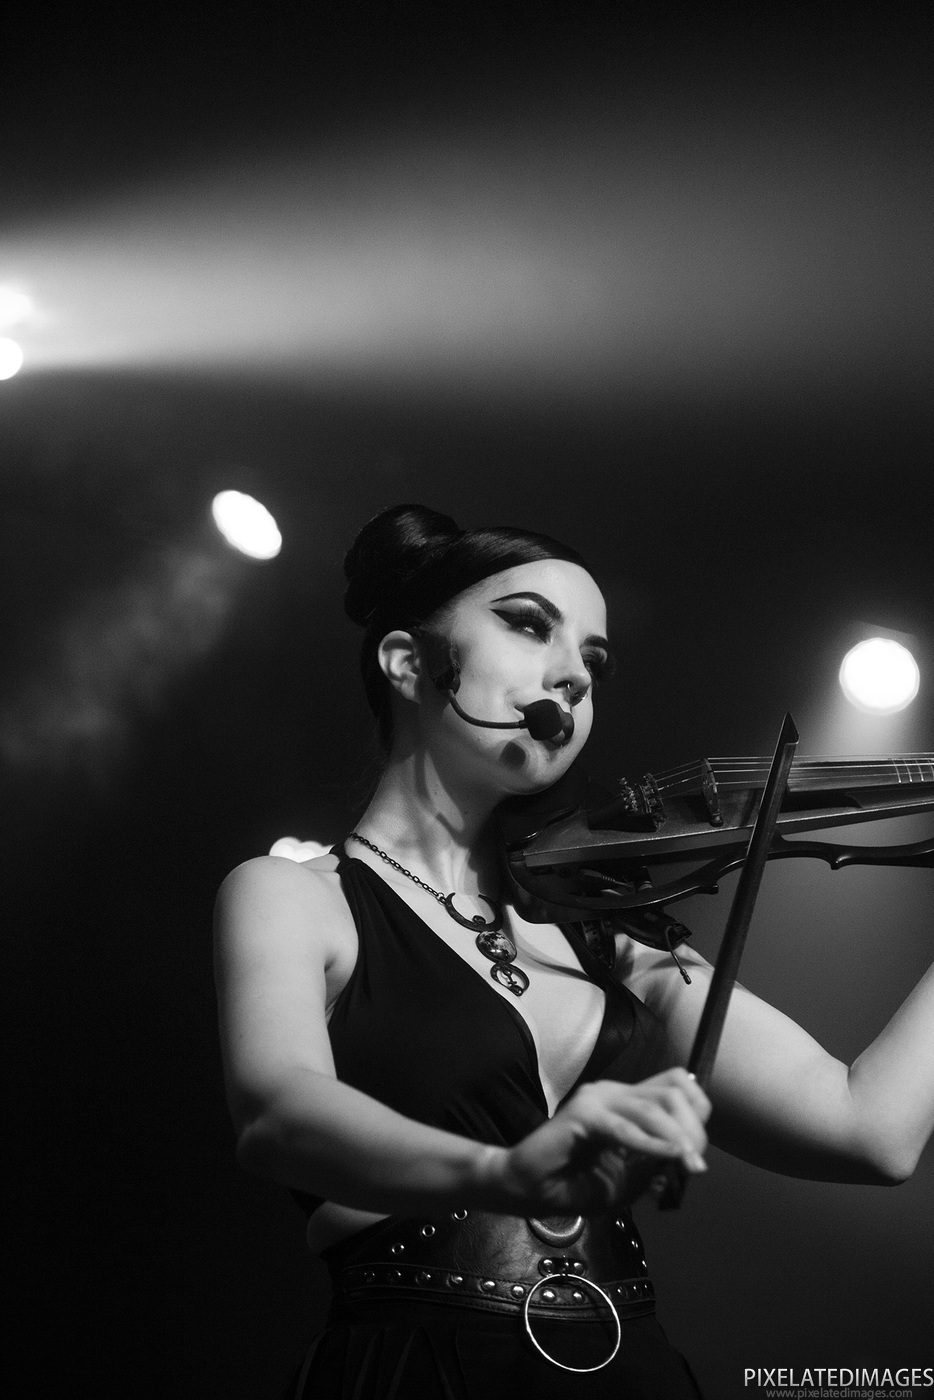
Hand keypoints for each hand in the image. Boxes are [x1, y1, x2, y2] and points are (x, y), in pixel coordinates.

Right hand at [496, 1068, 710, 1214]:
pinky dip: (650, 1144)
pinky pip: (624, 1127)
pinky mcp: (582, 1114)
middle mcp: (614, 1092)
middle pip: (672, 1092)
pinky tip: (668, 1157)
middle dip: (693, 1129)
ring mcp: (597, 1099)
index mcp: (625, 1101)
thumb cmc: (574, 1185)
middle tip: (694, 1165)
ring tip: (689, 1165)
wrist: (528, 1189)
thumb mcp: (628, 1179)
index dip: (696, 1115)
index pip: (676, 1086)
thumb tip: (685, 1154)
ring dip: (677, 1138)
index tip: (696, 1154)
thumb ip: (655, 1163)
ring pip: (653, 1107)